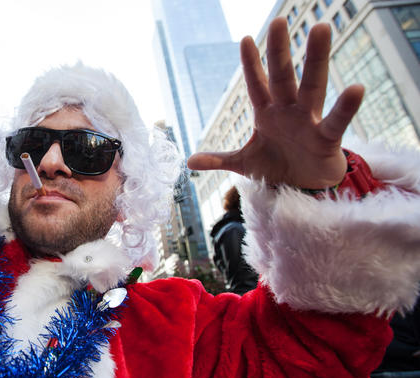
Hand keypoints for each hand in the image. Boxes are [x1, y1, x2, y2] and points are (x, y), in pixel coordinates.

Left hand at [187, 18, 362, 188]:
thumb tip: (189, 161)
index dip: (251, 64)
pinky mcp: (327, 139)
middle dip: (279, 50)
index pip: (256, 84)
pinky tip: (356, 88)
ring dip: (316, 59)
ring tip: (322, 28)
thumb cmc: (278, 167)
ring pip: (312, 86)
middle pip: (282, 76)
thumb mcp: (245, 164)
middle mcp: (288, 111)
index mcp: (267, 113)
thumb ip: (220, 159)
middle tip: (278, 20)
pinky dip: (346, 107)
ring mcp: (309, 121)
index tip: (245, 39)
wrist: (304, 189)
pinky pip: (337, 121)